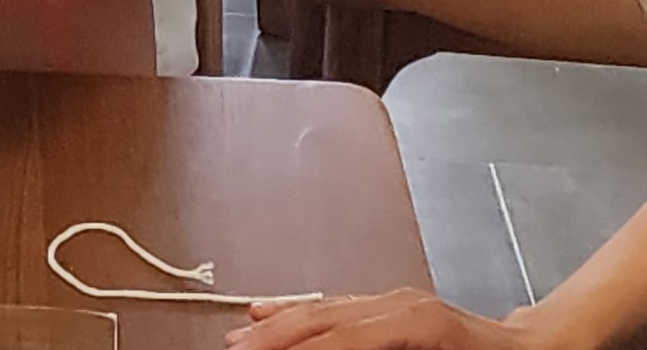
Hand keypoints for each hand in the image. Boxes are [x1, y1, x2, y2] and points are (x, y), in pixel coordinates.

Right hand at [227, 291, 551, 349]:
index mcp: (413, 324)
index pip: (336, 340)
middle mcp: (398, 305)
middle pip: (321, 319)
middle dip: (273, 336)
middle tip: (233, 349)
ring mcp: (396, 301)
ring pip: (324, 308)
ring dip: (279, 324)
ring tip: (240, 338)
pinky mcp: (396, 307)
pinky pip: (338, 306)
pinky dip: (301, 310)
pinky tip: (274, 310)